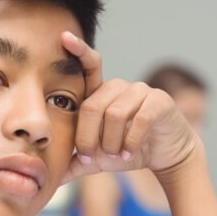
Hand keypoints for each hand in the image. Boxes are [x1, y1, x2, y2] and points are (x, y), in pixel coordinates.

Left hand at [61, 31, 197, 182]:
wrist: (166, 156)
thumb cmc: (128, 151)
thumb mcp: (98, 160)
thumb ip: (75, 164)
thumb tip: (50, 178)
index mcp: (101, 95)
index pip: (89, 68)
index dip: (78, 51)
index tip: (64, 37)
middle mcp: (119, 87)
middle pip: (92, 106)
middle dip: (89, 138)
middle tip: (92, 157)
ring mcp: (140, 91)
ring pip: (114, 115)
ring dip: (112, 142)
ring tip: (117, 155)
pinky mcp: (159, 101)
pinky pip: (138, 120)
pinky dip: (131, 142)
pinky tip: (130, 153)